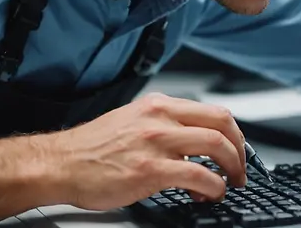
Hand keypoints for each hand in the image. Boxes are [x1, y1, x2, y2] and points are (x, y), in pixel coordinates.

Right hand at [46, 93, 246, 209]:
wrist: (59, 164)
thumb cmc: (90, 149)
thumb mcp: (132, 122)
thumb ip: (163, 127)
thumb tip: (192, 145)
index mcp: (158, 106)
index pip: (213, 111)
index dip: (234, 134)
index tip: (237, 150)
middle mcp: (160, 118)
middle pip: (222, 123)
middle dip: (240, 149)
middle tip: (240, 169)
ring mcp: (156, 142)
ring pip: (216, 145)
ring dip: (232, 168)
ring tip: (229, 183)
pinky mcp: (150, 169)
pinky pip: (198, 176)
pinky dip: (213, 187)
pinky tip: (208, 195)